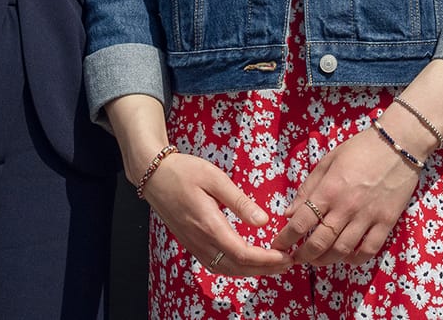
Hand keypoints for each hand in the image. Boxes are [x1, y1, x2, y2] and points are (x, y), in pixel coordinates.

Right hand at [142, 152, 290, 278]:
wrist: (154, 176)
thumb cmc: (185, 172)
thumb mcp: (215, 178)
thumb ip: (239, 201)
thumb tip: (263, 221)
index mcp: (209, 225)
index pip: (242, 253)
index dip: (266, 259)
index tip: (285, 256)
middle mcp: (201, 241)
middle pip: (237, 267)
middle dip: (264, 269)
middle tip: (287, 262)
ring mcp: (194, 245)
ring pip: (226, 269)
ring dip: (251, 271)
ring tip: (272, 265)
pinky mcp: (191, 244)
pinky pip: (216, 265)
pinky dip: (235, 268)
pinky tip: (247, 262)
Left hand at [270, 126, 420, 266]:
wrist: (398, 144)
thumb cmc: (360, 149)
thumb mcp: (328, 161)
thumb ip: (308, 188)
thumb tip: (289, 214)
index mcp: (329, 190)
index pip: (300, 222)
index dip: (285, 238)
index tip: (278, 245)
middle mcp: (346, 207)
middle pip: (319, 243)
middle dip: (303, 255)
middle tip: (296, 257)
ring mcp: (367, 216)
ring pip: (342, 250)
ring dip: (326, 260)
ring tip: (318, 259)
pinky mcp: (386, 222)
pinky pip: (369, 250)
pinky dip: (355, 259)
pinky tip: (347, 257)